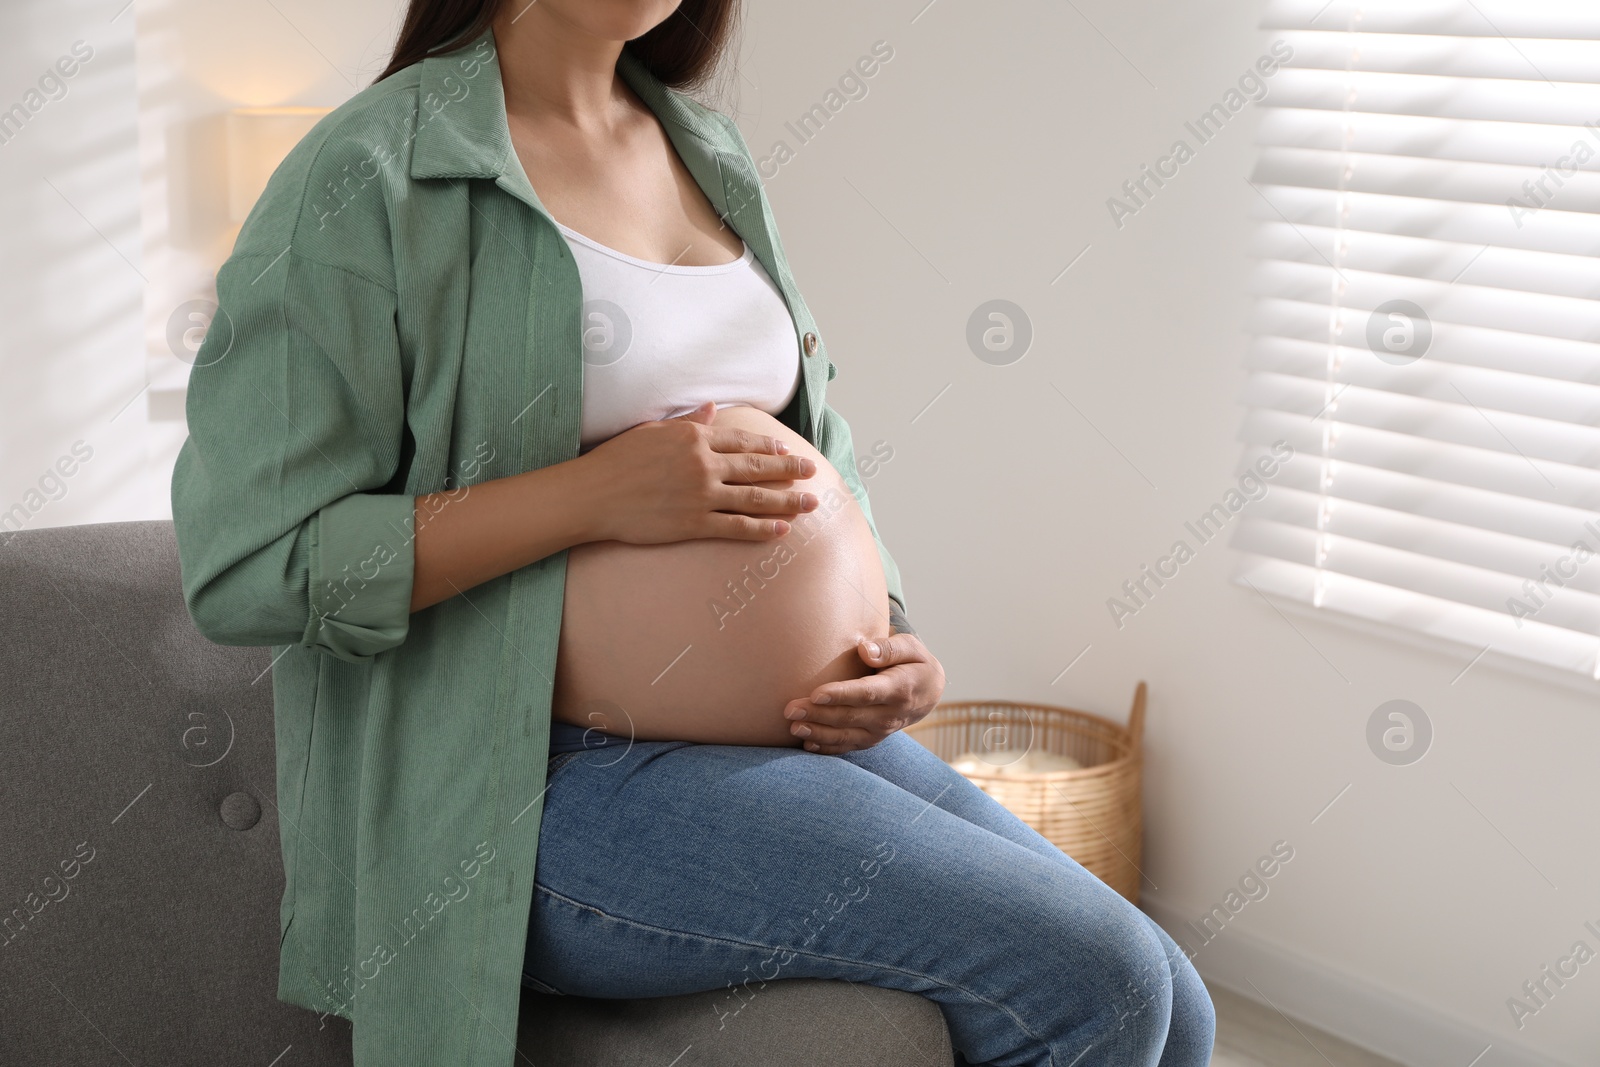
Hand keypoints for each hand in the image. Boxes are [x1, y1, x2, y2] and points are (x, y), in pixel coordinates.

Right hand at [578, 401, 819, 544]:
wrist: (593, 494)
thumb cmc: (617, 460)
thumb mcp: (653, 431)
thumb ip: (688, 422)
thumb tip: (713, 409)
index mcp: (694, 438)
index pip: (742, 441)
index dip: (768, 446)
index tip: (786, 449)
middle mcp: (704, 464)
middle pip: (757, 466)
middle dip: (789, 469)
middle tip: (812, 471)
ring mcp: (701, 495)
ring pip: (755, 497)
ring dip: (787, 500)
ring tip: (810, 503)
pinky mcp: (695, 523)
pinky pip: (737, 527)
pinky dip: (762, 528)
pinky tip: (782, 530)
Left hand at [782, 634, 946, 753]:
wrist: (929, 692)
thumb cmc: (914, 662)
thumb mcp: (911, 647)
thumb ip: (889, 648)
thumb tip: (864, 650)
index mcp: (899, 689)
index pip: (867, 693)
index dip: (841, 695)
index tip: (816, 694)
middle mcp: (890, 715)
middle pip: (850, 717)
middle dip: (818, 714)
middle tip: (790, 709)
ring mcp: (881, 731)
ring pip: (847, 736)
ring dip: (818, 733)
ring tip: (793, 727)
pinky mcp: (872, 739)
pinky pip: (849, 746)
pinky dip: (828, 748)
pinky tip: (806, 743)